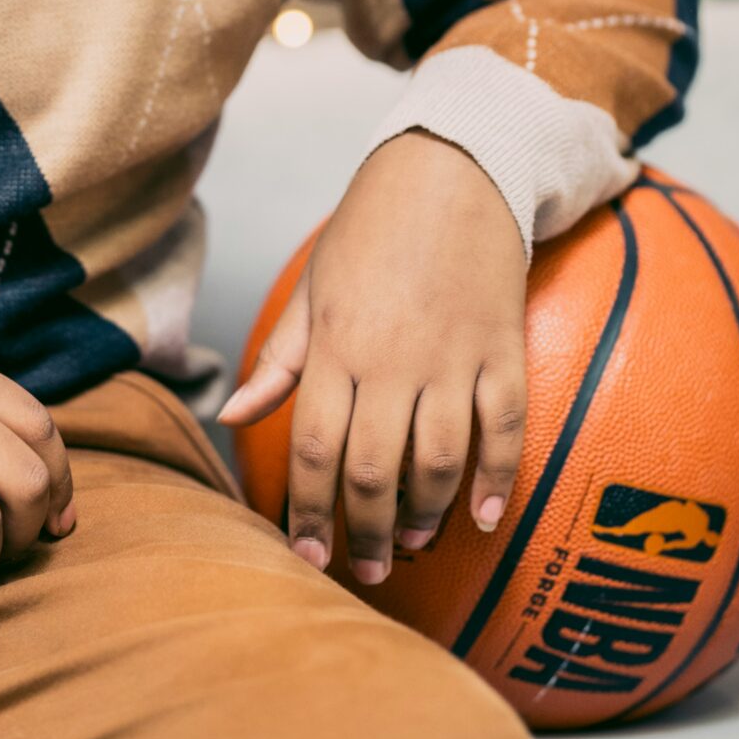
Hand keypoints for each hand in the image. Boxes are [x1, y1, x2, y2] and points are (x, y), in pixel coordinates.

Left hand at [216, 131, 526, 584]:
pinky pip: (504, 429)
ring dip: (425, 514)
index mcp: (337, 346)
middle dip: (367, 532)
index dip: (308, 511)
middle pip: (373, 470)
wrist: (454, 169)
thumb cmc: (372, 229)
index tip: (306, 553)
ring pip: (439, 460)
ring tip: (414, 544)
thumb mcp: (312, 287)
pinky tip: (484, 516)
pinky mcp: (503, 350)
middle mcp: (393, 360)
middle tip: (366, 569)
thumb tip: (234, 415)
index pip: (314, 448)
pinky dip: (496, 478)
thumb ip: (279, 359)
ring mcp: (453, 358)